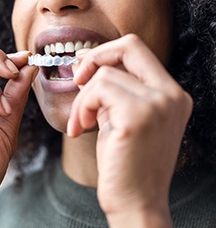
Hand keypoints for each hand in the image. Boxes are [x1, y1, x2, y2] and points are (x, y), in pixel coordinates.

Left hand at [67, 34, 192, 226]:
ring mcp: (158, 104)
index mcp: (170, 93)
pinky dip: (82, 106)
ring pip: (104, 74)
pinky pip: (98, 90)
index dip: (107, 52)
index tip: (85, 68)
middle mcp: (171, 94)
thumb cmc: (125, 161)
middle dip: (95, 56)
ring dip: (82, 97)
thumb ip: (109, 88)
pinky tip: (80, 127)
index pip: (137, 50)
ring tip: (81, 121)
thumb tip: (83, 62)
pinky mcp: (138, 116)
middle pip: (129, 45)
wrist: (136, 202)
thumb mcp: (120, 117)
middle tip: (77, 78)